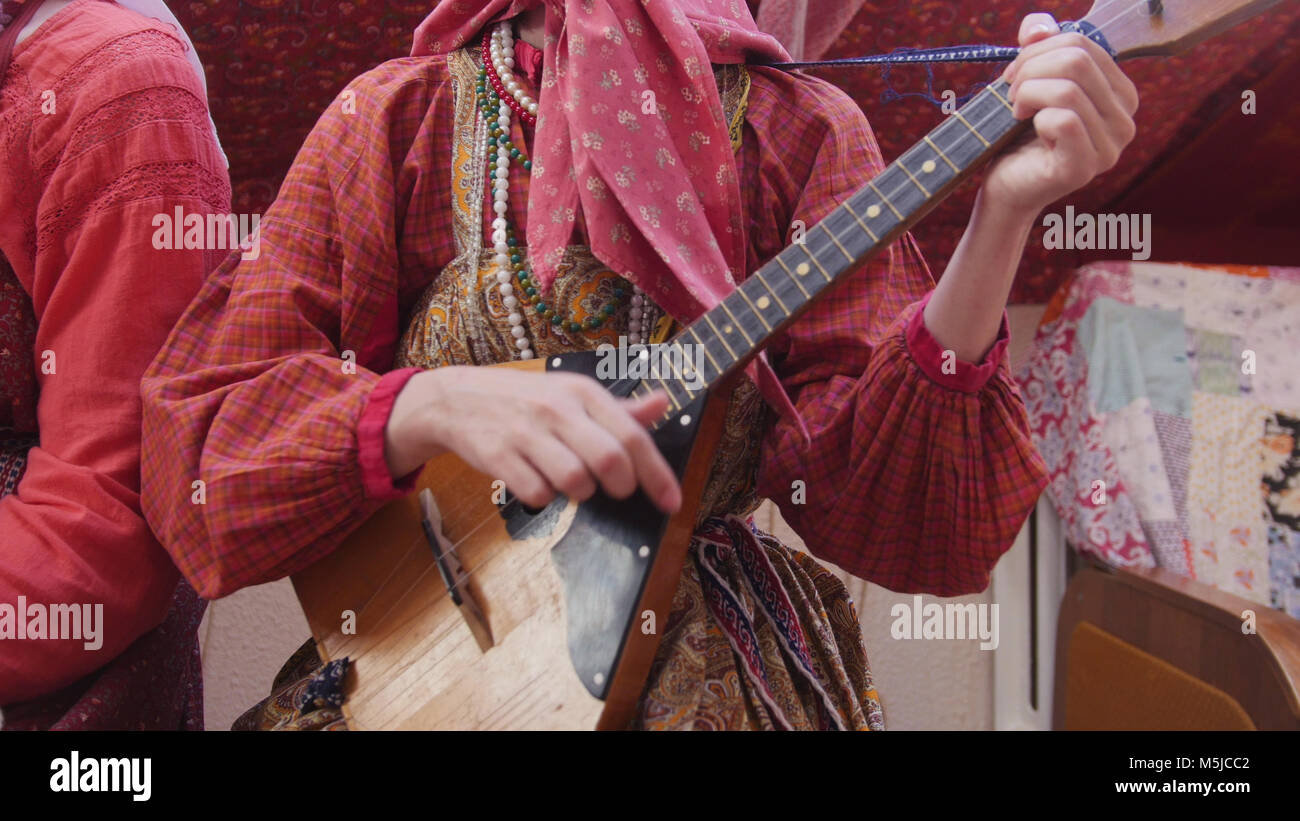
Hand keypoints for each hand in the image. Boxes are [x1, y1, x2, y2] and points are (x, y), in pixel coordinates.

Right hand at [384, 366, 682, 513]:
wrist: (458, 400)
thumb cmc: (527, 400)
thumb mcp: (573, 394)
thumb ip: (619, 408)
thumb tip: (662, 404)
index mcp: (583, 392)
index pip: (633, 436)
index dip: (658, 475)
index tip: (672, 503)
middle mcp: (557, 409)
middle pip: (610, 461)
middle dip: (620, 487)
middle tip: (613, 490)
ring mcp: (526, 432)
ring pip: (575, 482)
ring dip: (580, 493)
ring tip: (569, 480)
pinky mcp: (499, 456)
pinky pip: (537, 495)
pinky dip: (544, 499)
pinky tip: (536, 481)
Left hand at [980, 13, 1139, 216]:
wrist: (1004, 186)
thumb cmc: (1019, 135)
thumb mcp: (1030, 81)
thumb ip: (1038, 45)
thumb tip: (1039, 28)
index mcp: (1120, 94)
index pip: (1084, 43)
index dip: (1041, 49)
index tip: (1016, 73)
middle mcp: (1125, 121)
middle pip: (1078, 61)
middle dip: (1031, 68)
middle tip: (1010, 90)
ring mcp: (1110, 148)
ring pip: (1069, 90)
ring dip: (1028, 93)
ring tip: (1014, 109)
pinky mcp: (1084, 168)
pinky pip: (1064, 121)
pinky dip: (1036, 117)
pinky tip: (1027, 128)